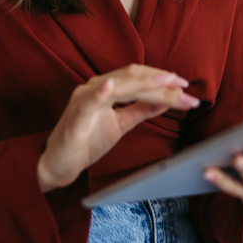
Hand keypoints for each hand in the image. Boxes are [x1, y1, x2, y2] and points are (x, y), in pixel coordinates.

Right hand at [37, 65, 199, 192]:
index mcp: (105, 88)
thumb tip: (165, 100)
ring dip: (144, 85)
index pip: (137, 77)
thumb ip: (140, 110)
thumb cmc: (86, 141)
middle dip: (160, 82)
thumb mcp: (120, 123)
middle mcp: (94, 87)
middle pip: (131, 78)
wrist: (58, 165)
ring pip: (117, 86)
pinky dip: (101, 92)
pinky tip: (112, 86)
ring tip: (166, 84)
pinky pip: (89, 102)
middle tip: (184, 87)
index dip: (160, 78)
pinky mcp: (76, 117)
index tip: (184, 86)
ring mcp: (83, 100)